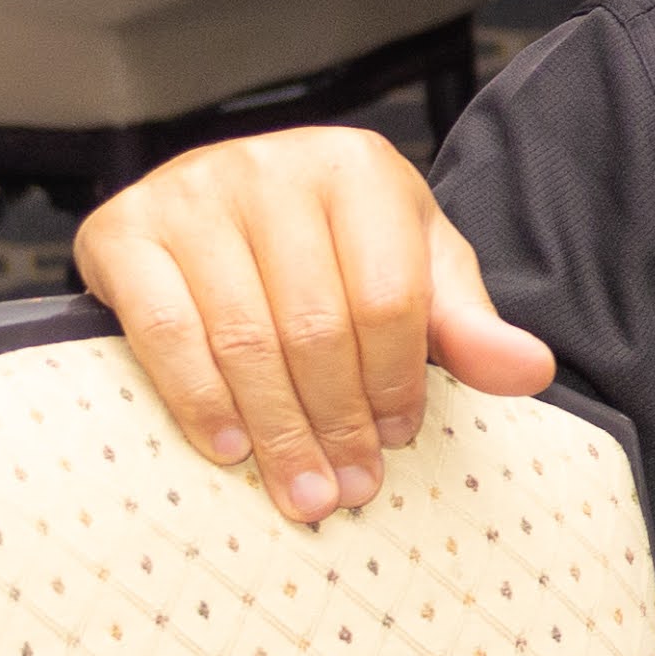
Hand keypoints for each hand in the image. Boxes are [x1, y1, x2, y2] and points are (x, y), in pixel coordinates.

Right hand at [76, 129, 554, 524]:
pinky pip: (163, 332)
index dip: (396, 381)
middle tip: (346, 490)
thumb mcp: (414, 268)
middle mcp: (271, 165)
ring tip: (301, 490)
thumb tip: (532, 371)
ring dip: (276, 430)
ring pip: (243, 337)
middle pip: (315, 325)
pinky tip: (229, 449)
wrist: (222, 207)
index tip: (396, 440)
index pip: (389, 296)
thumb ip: (468, 324)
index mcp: (359, 168)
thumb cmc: (334, 246)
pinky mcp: (122, 227)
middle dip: (336, 422)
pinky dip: (199, 400)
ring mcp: (190, 191)